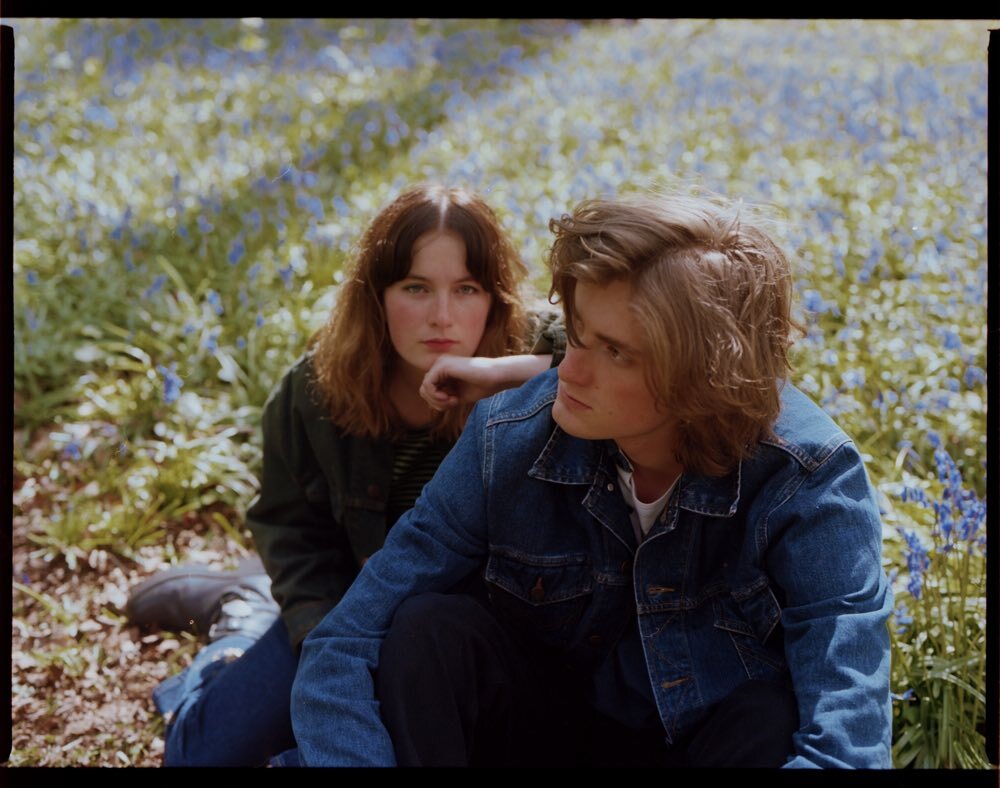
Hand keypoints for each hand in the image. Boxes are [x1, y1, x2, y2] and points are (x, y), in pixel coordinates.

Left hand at [419, 354, 552, 411]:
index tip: (454, 403)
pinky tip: (451, 398)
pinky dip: (437, 396)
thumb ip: (444, 397)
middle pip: (424, 389)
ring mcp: (440, 363)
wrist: (496, 377)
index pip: (429, 389)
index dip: (438, 402)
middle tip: (452, 404)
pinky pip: (428, 385)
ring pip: (424, 388)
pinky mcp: (442, 366)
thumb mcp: (458, 394)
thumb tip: (431, 403)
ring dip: (437, 401)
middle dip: (436, 402)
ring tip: (453, 401)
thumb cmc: (483, 385)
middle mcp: (440, 364)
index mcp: (444, 370)